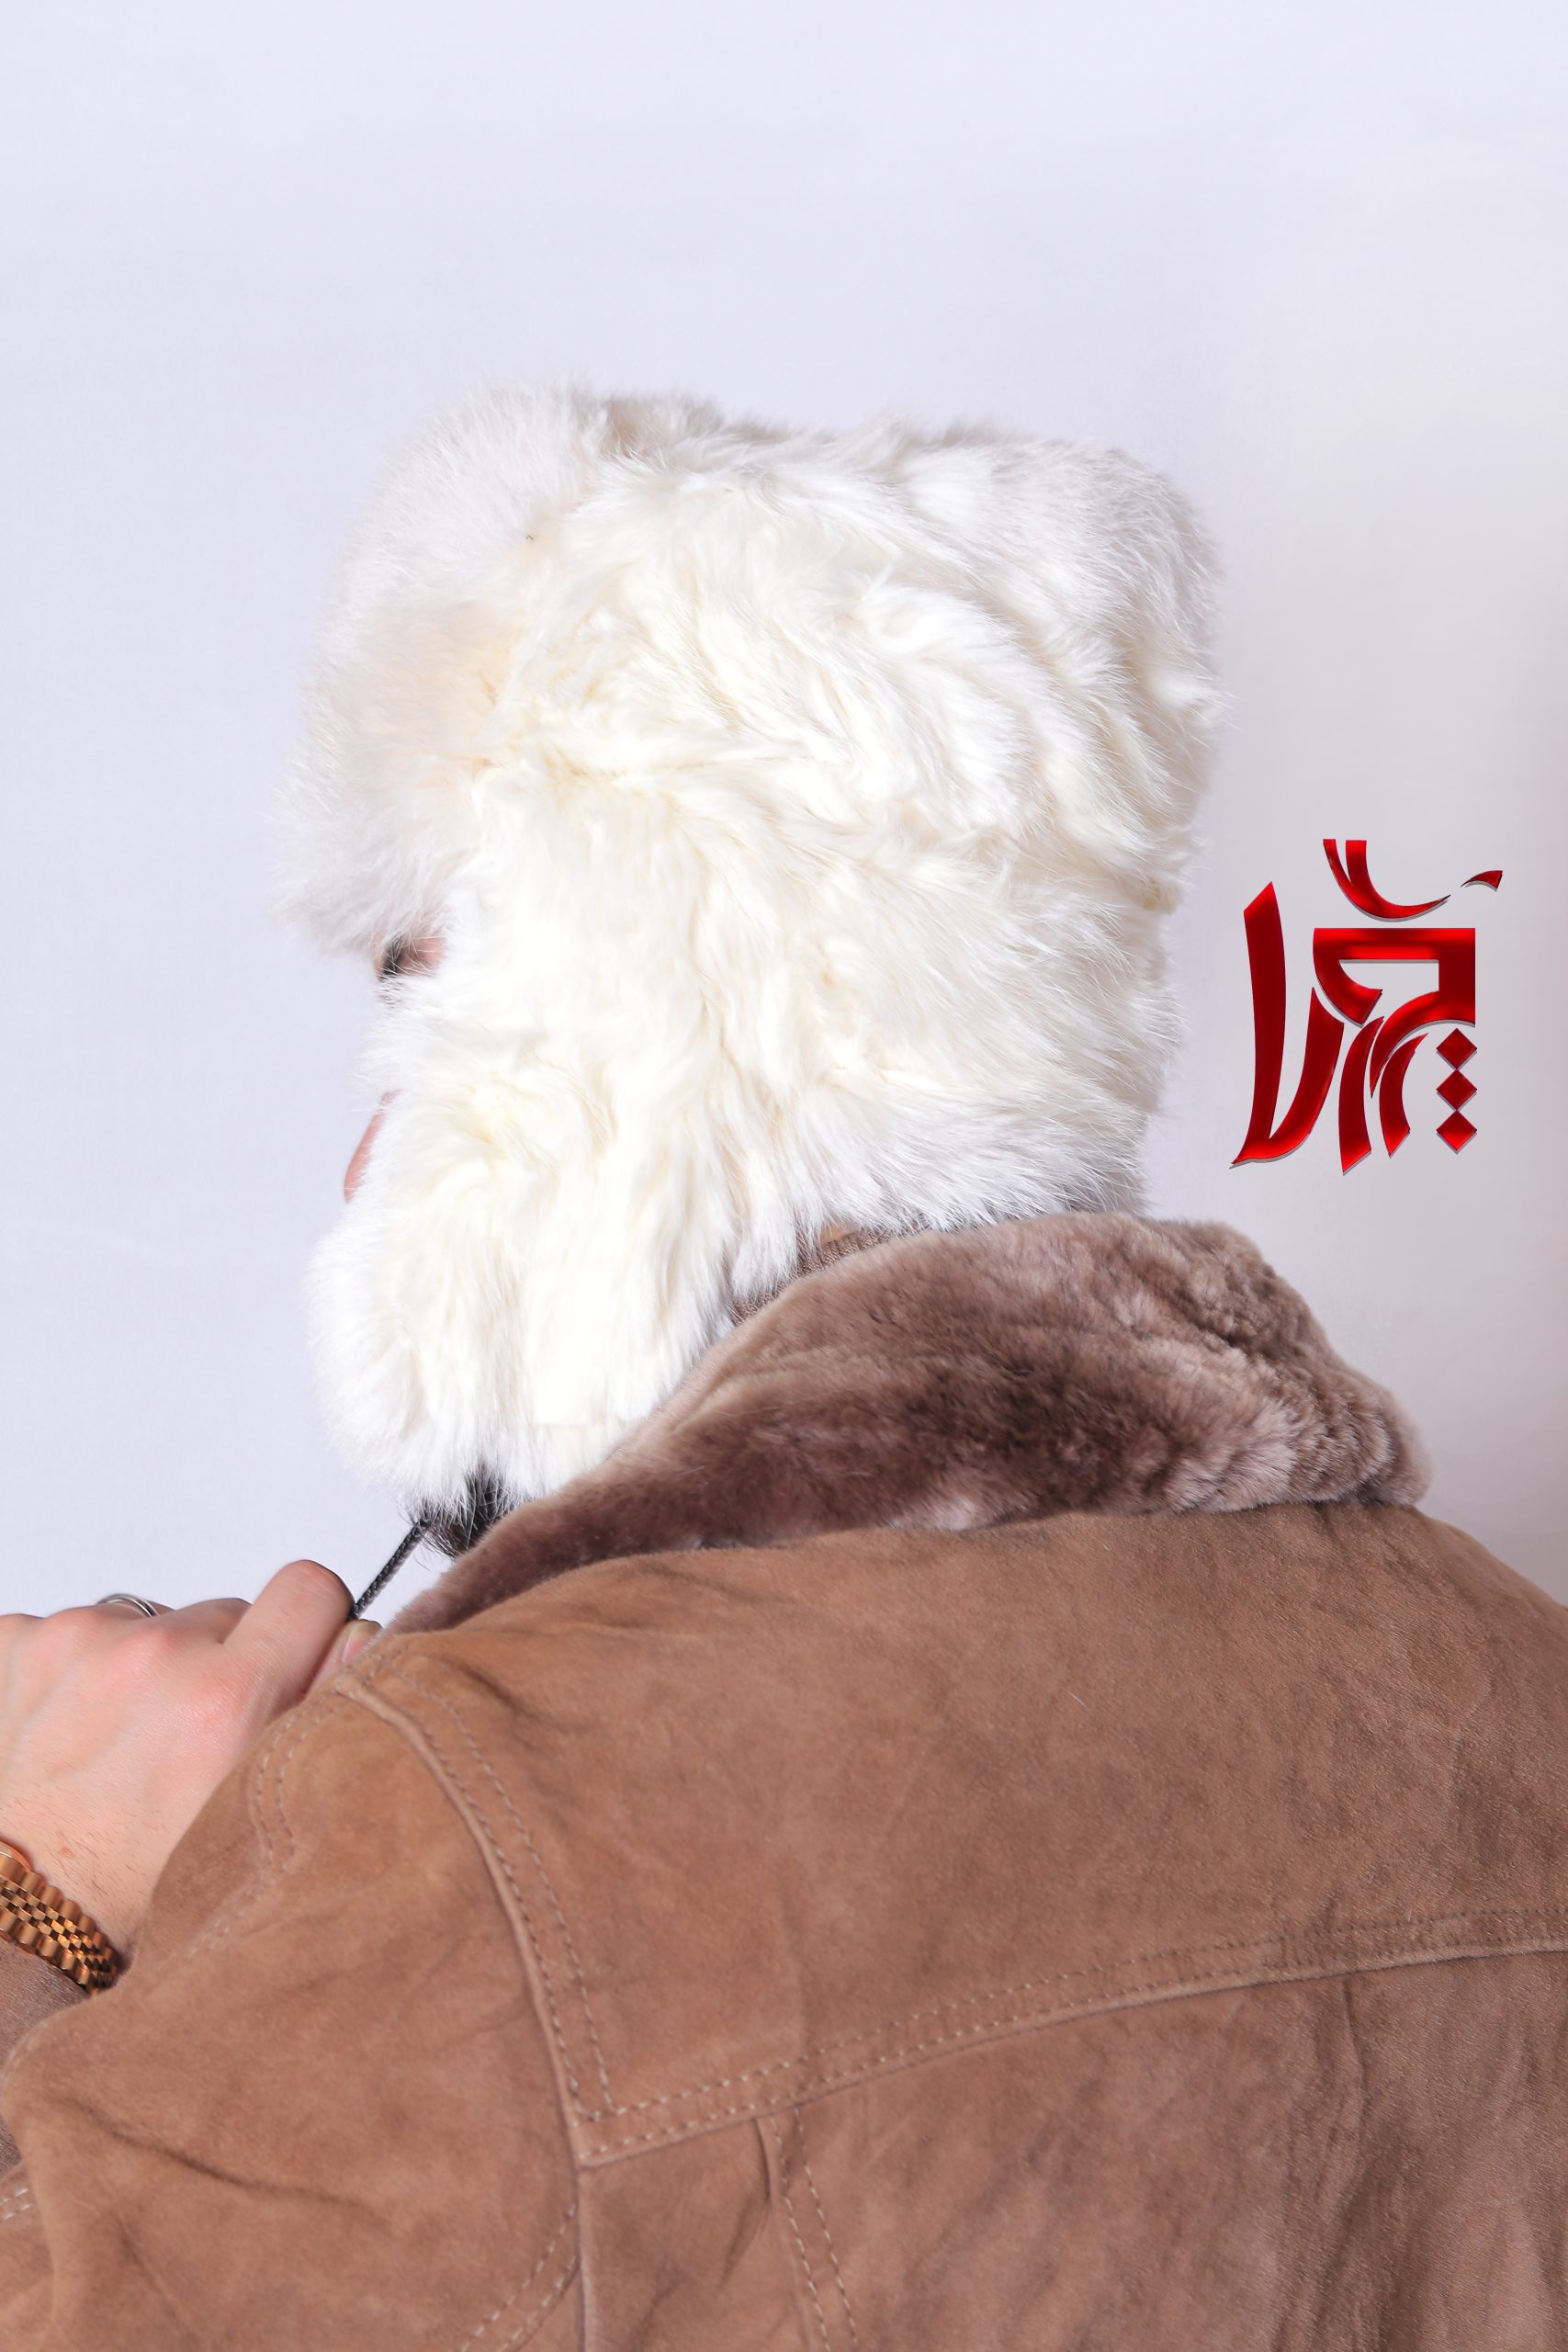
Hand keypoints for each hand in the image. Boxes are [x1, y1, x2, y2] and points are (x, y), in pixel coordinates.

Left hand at [0, 1564, 378, 1953]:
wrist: (22, 1911)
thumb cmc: (133, 1884)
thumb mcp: (256, 1811)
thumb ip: (321, 1712)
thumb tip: (362, 1637)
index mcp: (227, 1695)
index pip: (309, 1586)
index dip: (307, 1625)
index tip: (288, 1664)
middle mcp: (154, 1654)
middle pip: (225, 1611)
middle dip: (219, 1662)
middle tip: (191, 1740)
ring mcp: (77, 1643)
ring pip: (152, 1622)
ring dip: (148, 1667)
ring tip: (124, 1745)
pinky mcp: (18, 1640)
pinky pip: (78, 1629)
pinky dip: (79, 1670)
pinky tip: (74, 1732)